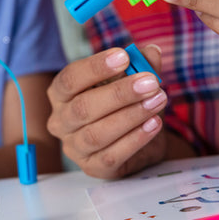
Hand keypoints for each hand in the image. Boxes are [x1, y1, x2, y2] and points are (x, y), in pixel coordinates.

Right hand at [46, 44, 167, 178]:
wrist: (138, 141)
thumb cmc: (125, 105)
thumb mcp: (132, 80)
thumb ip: (139, 65)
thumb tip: (150, 52)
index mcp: (61, 94)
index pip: (70, 79)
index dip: (95, 67)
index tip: (123, 56)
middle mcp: (60, 122)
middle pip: (83, 107)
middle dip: (119, 93)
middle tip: (150, 82)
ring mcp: (74, 147)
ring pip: (97, 133)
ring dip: (131, 116)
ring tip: (157, 101)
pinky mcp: (93, 167)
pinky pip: (111, 155)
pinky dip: (135, 140)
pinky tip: (154, 124)